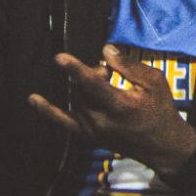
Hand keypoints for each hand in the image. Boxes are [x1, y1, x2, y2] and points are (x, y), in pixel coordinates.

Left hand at [29, 46, 195, 178]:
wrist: (161, 145)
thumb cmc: (161, 110)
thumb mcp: (155, 82)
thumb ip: (129, 66)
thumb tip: (106, 50)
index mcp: (121, 106)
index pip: (93, 85)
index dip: (76, 70)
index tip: (60, 58)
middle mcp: (102, 120)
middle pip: (82, 89)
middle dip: (93, 74)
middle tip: (110, 72)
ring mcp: (92, 130)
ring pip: (75, 99)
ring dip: (84, 86)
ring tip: (106, 85)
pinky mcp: (87, 136)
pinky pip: (63, 121)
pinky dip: (47, 111)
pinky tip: (33, 100)